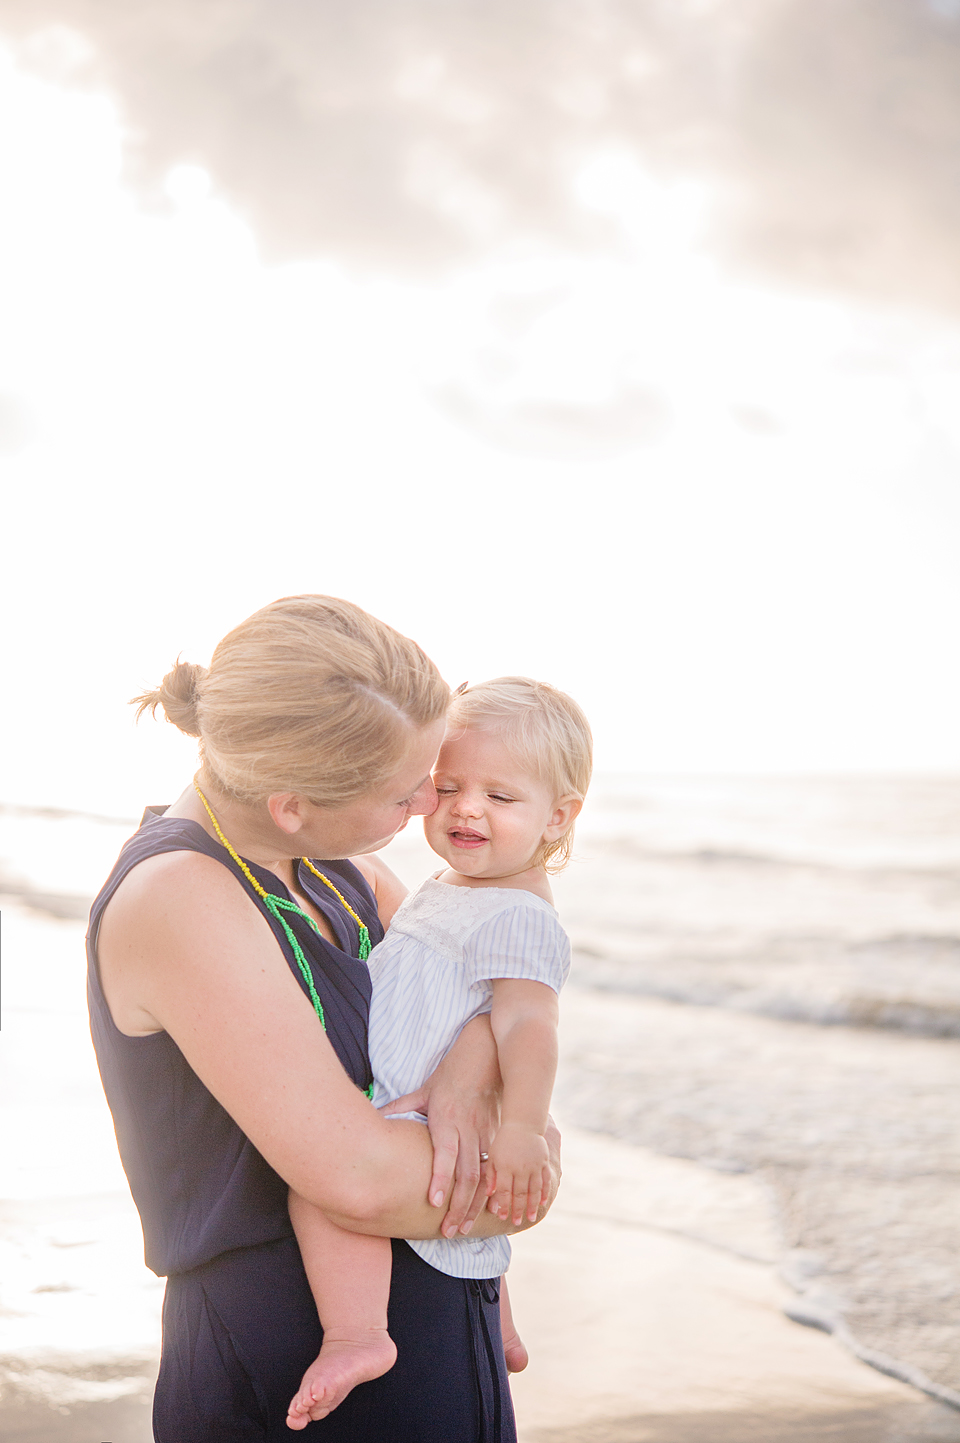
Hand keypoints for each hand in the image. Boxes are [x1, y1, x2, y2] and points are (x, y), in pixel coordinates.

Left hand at [381, 1017, 500, 1239]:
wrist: (487, 1056)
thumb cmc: (451, 1074)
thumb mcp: (424, 1090)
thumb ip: (401, 1108)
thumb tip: (376, 1116)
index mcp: (446, 1119)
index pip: (444, 1153)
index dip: (439, 1177)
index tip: (433, 1202)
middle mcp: (467, 1129)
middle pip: (466, 1173)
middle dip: (458, 1206)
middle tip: (448, 1232)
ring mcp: (485, 1133)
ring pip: (484, 1176)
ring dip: (475, 1205)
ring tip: (464, 1228)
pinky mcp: (497, 1136)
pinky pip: (496, 1168)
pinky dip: (493, 1190)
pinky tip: (488, 1211)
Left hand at [485, 1122, 551, 1225]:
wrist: (523, 1123)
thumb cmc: (504, 1140)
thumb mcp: (493, 1155)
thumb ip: (491, 1175)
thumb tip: (490, 1194)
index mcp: (505, 1166)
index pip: (504, 1191)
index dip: (503, 1206)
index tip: (502, 1217)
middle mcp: (520, 1168)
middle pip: (520, 1194)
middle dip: (518, 1210)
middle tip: (516, 1221)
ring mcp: (534, 1165)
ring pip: (534, 1190)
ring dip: (532, 1206)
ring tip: (530, 1218)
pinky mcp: (543, 1162)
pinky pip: (545, 1180)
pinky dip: (544, 1192)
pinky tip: (542, 1203)